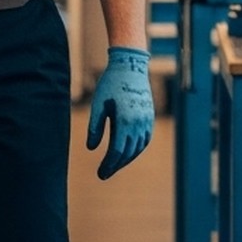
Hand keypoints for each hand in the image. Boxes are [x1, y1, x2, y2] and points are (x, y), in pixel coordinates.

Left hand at [87, 46, 152, 179]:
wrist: (131, 66)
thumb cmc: (111, 84)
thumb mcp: (98, 105)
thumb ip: (95, 127)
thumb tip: (92, 148)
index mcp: (125, 120)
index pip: (117, 150)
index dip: (108, 164)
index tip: (100, 174)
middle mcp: (139, 122)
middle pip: (128, 152)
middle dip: (115, 165)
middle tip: (103, 174)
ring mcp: (146, 119)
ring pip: (138, 147)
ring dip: (127, 159)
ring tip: (115, 165)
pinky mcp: (149, 116)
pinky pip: (145, 139)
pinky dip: (137, 149)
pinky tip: (128, 152)